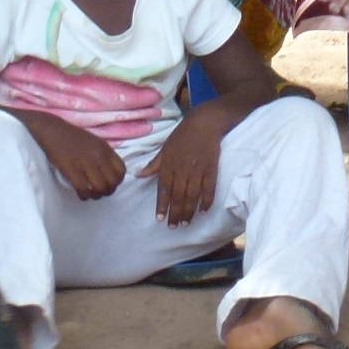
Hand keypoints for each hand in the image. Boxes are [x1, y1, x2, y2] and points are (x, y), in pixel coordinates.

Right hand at [19, 112, 126, 201]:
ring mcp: (86, 162)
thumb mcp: (95, 142)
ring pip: (100, 188)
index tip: (110, 184)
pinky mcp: (71, 169)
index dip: (117, 181)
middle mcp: (99, 156)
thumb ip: (104, 156)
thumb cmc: (72, 137)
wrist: (52, 130)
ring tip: (90, 194)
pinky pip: (84, 189)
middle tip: (99, 192)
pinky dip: (84, 195)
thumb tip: (109, 173)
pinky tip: (81, 194)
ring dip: (96, 195)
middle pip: (112, 182)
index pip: (121, 171)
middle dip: (107, 191)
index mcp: (106, 149)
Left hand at [141, 102, 227, 225]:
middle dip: (176, 213)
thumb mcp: (164, 148)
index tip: (160, 219)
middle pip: (178, 196)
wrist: (204, 122)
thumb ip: (153, 164)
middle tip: (174, 226)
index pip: (163, 190)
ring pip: (192, 195)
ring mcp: (197, 170)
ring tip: (186, 223)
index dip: (162, 205)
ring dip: (189, 210)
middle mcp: (181, 170)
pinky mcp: (211, 168)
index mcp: (168, 165)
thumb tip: (137, 175)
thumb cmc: (183, 135)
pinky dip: (207, 199)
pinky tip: (204, 210)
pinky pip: (209, 187)